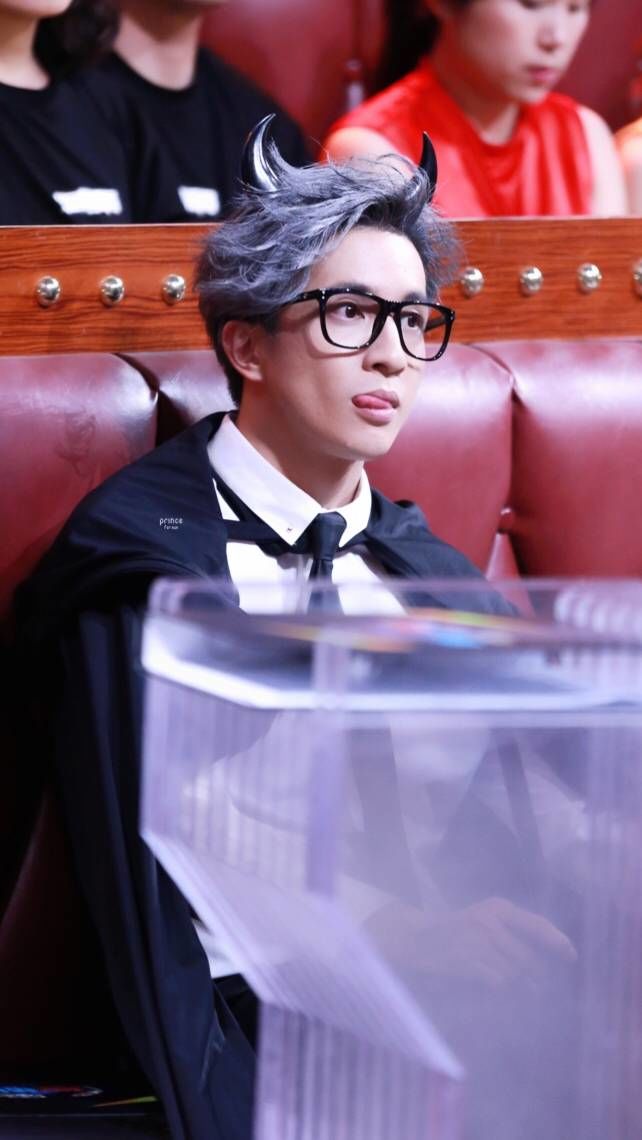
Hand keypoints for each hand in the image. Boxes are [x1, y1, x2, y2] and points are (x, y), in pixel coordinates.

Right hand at [366, 896, 576, 987]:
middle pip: (529, 958)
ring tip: (506, 983)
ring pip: (515, 973)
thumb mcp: (485, 920)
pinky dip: (500, 988)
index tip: (572, 956)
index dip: (558, 942)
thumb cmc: (457, 932)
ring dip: (517, 984)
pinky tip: (491, 984)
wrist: (417, 939)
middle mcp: (490, 921)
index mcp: (498, 908)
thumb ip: (513, 933)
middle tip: (535, 984)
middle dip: (534, 975)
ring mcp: (478, 941)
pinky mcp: (468, 961)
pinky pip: (499, 982)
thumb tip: (548, 959)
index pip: (537, 925)